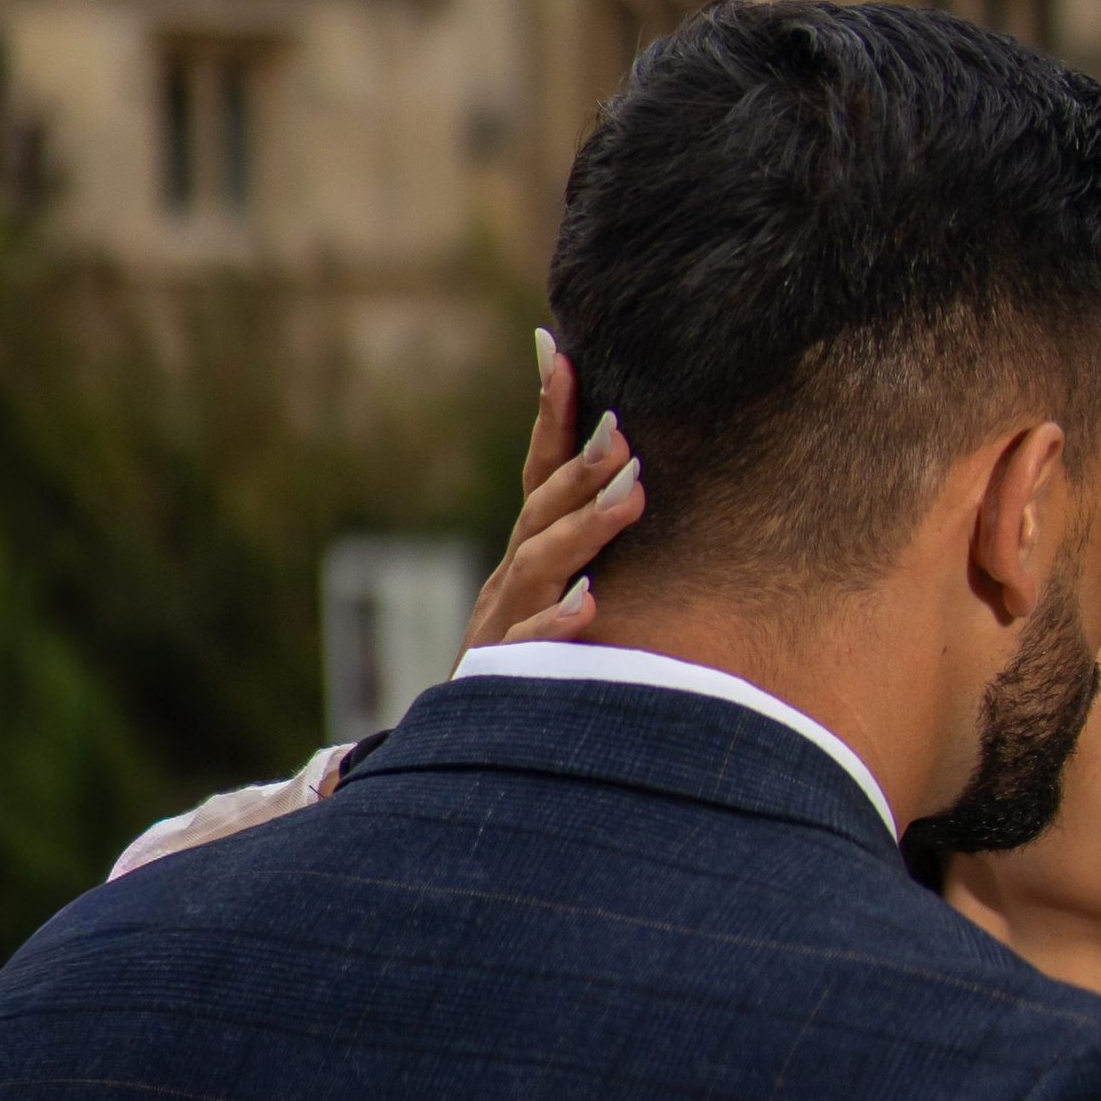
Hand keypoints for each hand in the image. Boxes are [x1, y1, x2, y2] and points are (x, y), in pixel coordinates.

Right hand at [458, 330, 646, 656]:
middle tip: (625, 427)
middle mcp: (512, 578)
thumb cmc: (529, 662)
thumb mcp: (552, 594)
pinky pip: (531, 649)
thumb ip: (579, 540)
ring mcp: (505, 624)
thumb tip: (630, 471)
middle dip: (581, 466)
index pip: (538, 471)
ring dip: (583, 528)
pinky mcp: (504, 676)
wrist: (468, 750)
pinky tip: (591, 605)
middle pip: (542, 510)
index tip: (558, 349)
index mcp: (527, 552)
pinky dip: (557, 626)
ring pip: (540, 567)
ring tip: (631, 495)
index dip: (548, 412)